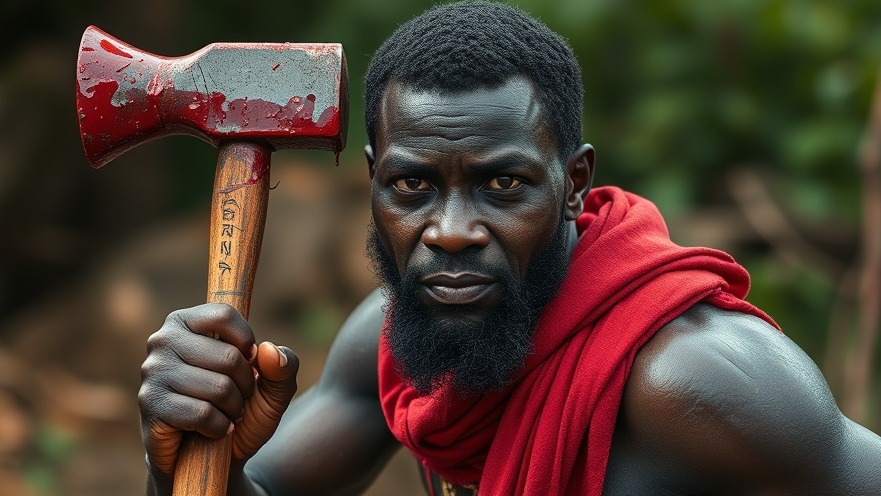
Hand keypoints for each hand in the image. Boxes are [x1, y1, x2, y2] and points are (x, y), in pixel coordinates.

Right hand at [138, 303, 298, 474]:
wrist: (215, 460)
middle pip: (228, 357)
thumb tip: (268, 351)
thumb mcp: (274, 389)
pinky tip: (214, 430)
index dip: (247, 343)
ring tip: (226, 414)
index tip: (249, 363)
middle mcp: (164, 340)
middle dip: (245, 386)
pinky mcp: (151, 404)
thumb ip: (285, 365)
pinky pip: (202, 413)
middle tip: (237, 398)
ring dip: (234, 409)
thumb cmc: (243, 412)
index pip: (224, 315)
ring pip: (218, 388)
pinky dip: (219, 427)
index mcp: (187, 322)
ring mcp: (153, 372)